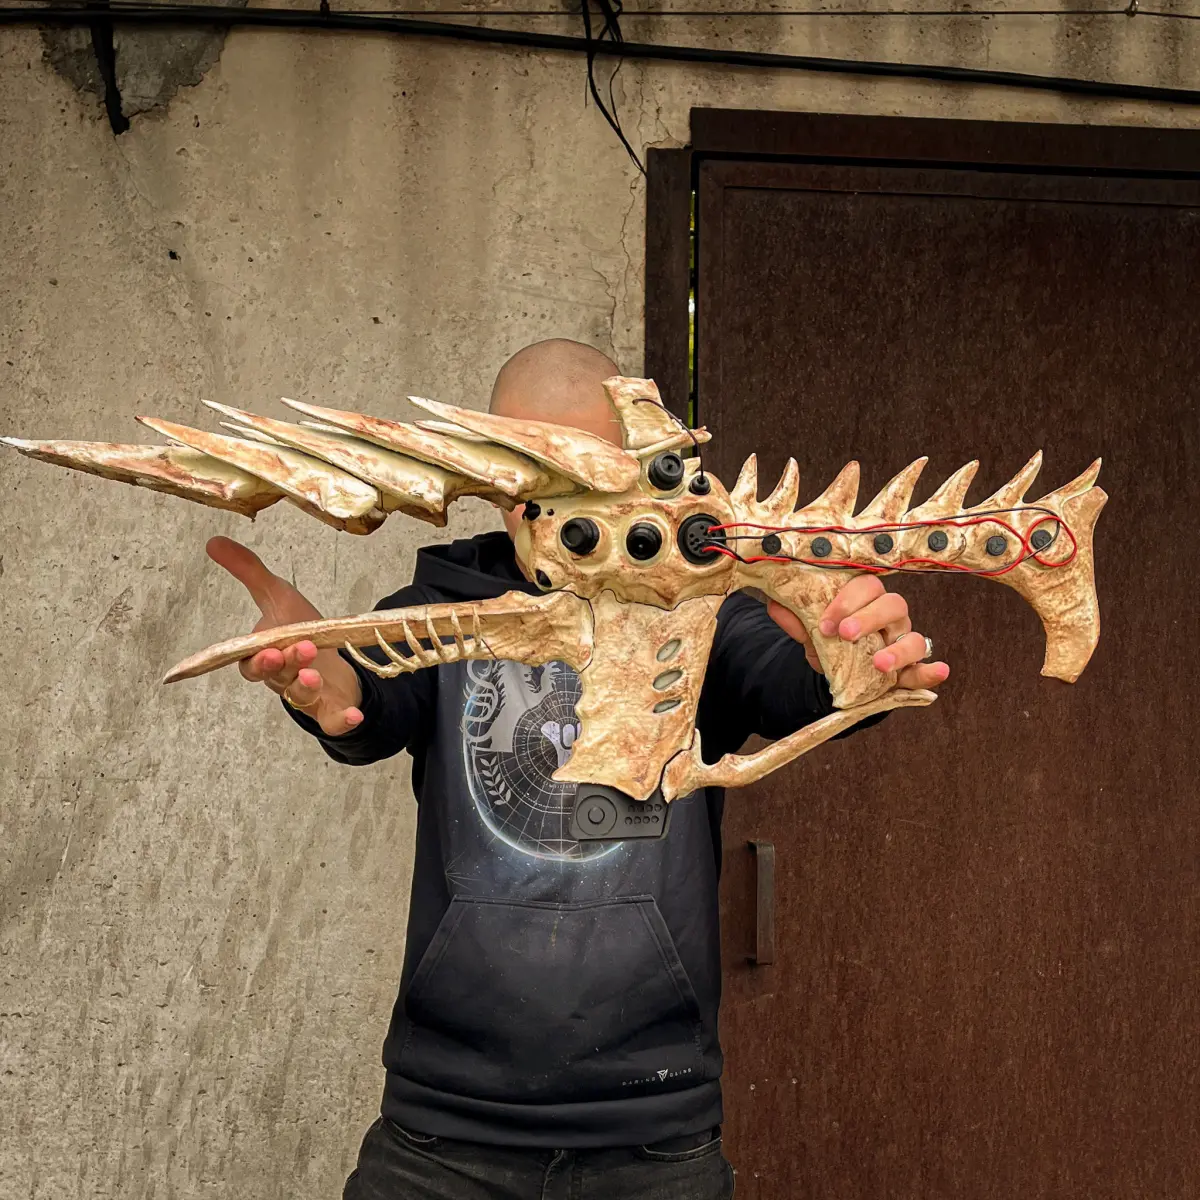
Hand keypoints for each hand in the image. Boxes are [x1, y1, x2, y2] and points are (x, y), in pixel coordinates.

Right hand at [205, 536, 364, 735]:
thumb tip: (213, 541)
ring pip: (300, 697)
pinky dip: (341, 720)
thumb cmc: (302, 628)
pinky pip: (332, 720)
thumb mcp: (277, 594)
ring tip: (315, 673)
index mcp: (264, 655)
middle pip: (275, 679)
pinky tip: (353, 716)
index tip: (268, 647)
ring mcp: (307, 694)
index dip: (257, 659)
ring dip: (306, 687)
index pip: (249, 663)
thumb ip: (248, 570)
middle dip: (285, 665)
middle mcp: (282, 678)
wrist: (338, 653)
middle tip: (300, 649)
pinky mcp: (331, 708)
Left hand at [768, 575, 949, 690]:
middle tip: (845, 635)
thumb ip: (796, 620)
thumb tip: (775, 605)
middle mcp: (891, 616)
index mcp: (867, 599)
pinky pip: (926, 668)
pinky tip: (939, 671)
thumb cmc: (830, 643)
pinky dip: (932, 671)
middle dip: (869, 618)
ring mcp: (904, 641)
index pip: (866, 586)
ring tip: (879, 664)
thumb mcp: (811, 632)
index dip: (848, 601)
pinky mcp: (911, 669)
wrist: (837, 675)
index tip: (825, 623)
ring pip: (913, 637)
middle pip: (894, 604)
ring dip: (898, 649)